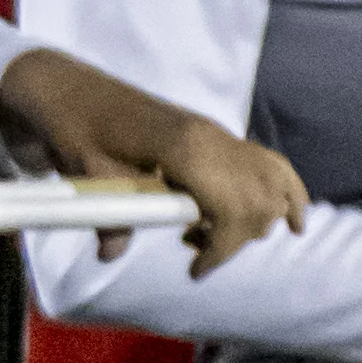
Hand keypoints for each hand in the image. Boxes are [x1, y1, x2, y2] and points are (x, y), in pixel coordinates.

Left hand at [0, 50, 309, 272]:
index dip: (221, 248)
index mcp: (184, 146)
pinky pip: (266, 163)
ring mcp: (217, 133)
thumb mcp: (87, 171)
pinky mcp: (215, 135)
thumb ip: (108, 214)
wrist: (69, 92)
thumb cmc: (75, 128)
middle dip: (239, 237)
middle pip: (258, 200)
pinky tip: (292, 218)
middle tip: (198, 252)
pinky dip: (285, 189)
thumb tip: (112, 254)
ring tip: (218, 236)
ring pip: (271, 181)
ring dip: (260, 217)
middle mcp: (211, 136)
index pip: (231, 208)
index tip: (196, 270)